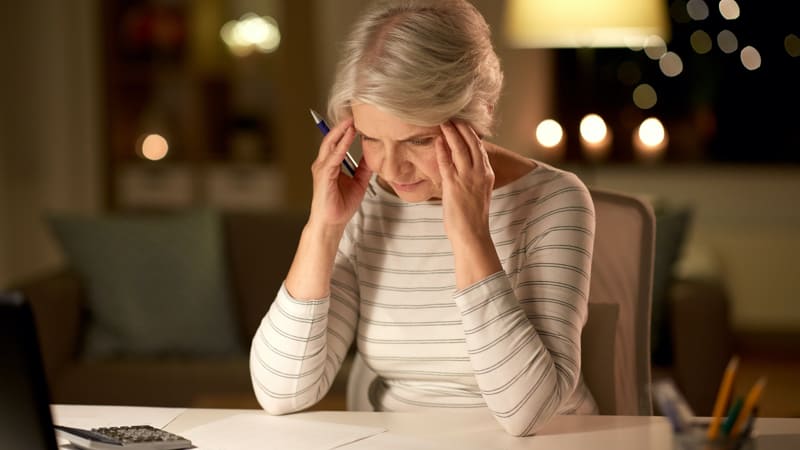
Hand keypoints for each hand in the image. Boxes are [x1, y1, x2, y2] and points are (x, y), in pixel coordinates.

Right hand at [308, 118, 372, 228]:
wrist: (331, 224)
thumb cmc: (340, 206)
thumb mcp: (359, 182)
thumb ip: (364, 168)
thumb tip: (373, 155)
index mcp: (330, 165)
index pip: (337, 142)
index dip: (346, 130)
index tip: (358, 118)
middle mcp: (323, 164)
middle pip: (332, 138)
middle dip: (342, 125)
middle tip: (354, 112)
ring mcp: (322, 168)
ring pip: (331, 144)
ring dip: (341, 131)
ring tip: (352, 119)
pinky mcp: (324, 175)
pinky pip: (334, 156)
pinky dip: (341, 145)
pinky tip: (349, 136)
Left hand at [435, 120, 494, 242]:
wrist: (472, 235)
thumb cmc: (472, 218)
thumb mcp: (478, 193)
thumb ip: (473, 179)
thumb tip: (464, 170)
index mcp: (487, 174)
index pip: (480, 148)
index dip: (471, 133)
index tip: (463, 123)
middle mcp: (480, 173)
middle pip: (472, 143)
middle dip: (462, 128)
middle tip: (453, 116)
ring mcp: (467, 178)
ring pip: (460, 149)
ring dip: (451, 133)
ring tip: (444, 122)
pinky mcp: (454, 185)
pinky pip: (446, 162)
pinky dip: (442, 150)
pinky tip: (437, 140)